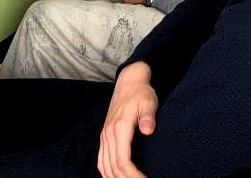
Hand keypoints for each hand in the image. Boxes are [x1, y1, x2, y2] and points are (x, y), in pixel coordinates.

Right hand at [99, 63, 158, 177]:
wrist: (129, 82)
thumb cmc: (141, 93)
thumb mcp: (149, 102)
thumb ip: (148, 116)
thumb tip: (148, 130)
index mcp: (119, 127)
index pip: (123, 160)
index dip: (133, 175)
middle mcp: (109, 134)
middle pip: (113, 167)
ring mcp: (105, 136)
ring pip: (104, 166)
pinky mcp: (104, 136)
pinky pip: (101, 160)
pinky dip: (106, 172)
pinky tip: (114, 177)